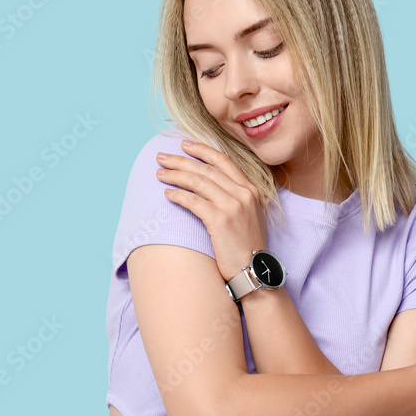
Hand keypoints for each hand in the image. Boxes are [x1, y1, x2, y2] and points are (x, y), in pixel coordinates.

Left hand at [156, 140, 267, 281]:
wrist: (254, 270)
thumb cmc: (248, 246)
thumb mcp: (250, 215)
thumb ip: (237, 197)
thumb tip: (212, 185)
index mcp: (251, 189)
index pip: (224, 161)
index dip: (202, 150)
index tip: (184, 145)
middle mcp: (244, 193)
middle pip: (206, 169)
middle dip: (181, 160)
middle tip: (162, 157)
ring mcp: (233, 206)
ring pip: (198, 182)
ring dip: (175, 175)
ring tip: (160, 174)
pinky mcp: (221, 220)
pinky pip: (194, 202)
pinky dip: (179, 196)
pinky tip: (168, 194)